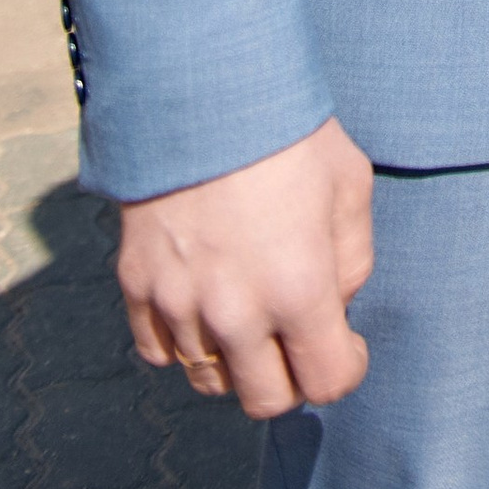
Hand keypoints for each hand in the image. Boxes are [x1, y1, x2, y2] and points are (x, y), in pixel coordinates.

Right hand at [115, 117, 374, 420]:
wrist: (200, 88)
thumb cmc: (287, 131)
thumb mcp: (348, 185)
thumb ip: (351, 261)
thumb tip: (334, 307)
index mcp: (298, 289)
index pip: (326, 383)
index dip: (345, 369)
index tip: (346, 345)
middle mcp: (235, 312)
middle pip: (264, 400)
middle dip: (291, 378)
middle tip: (298, 340)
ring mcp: (178, 304)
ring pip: (209, 380)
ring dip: (236, 361)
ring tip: (251, 316)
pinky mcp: (136, 287)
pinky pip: (159, 351)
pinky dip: (185, 342)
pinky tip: (204, 306)